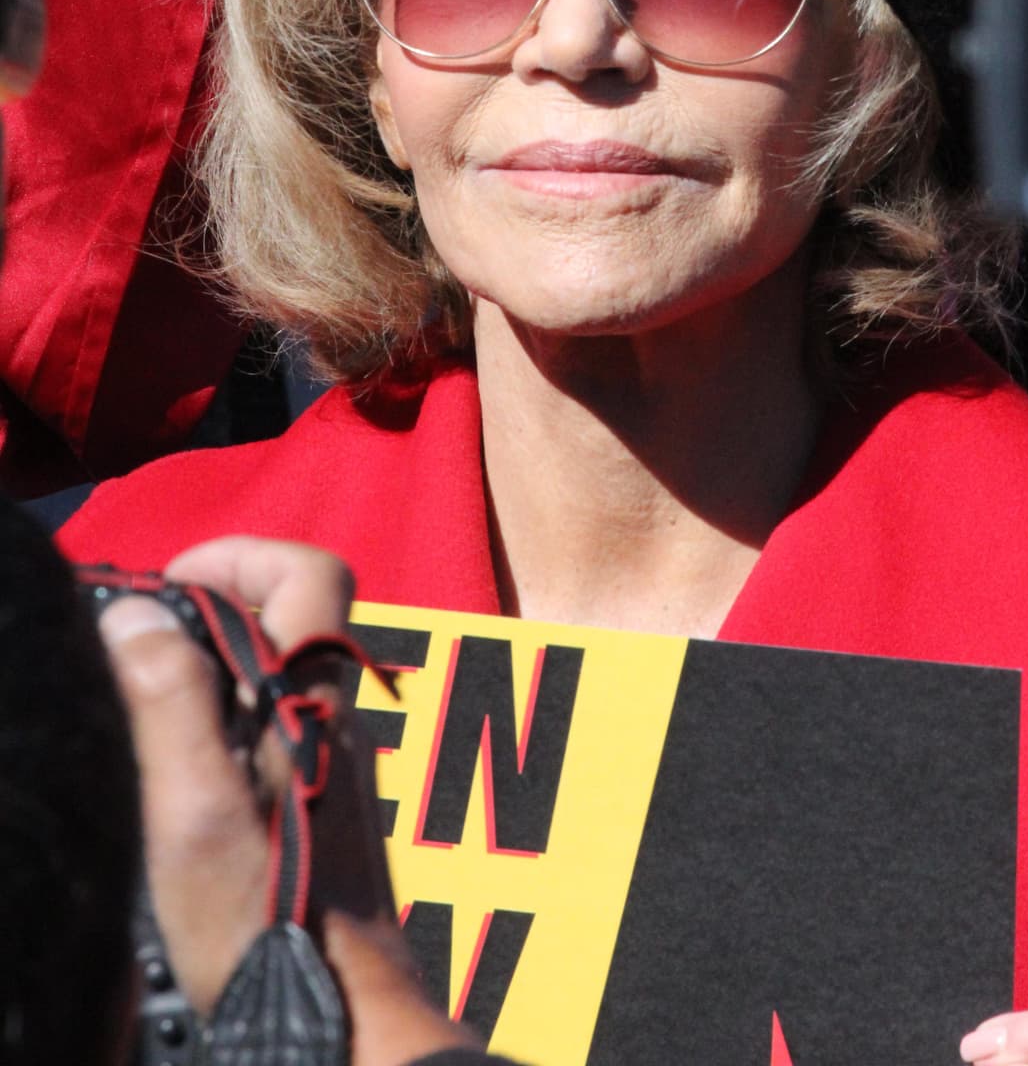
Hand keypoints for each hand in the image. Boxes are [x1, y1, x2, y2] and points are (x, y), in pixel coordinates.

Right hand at [100, 535, 478, 1063]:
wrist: (345, 1021)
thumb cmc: (268, 922)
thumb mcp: (192, 813)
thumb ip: (167, 704)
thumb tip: (136, 613)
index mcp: (311, 701)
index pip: (311, 572)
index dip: (240, 555)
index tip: (170, 584)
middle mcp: (333, 719)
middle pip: (288, 616)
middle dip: (211, 611)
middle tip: (139, 647)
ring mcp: (332, 763)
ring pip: (278, 674)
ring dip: (211, 671)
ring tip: (143, 714)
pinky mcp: (320, 808)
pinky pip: (273, 728)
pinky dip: (223, 724)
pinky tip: (175, 781)